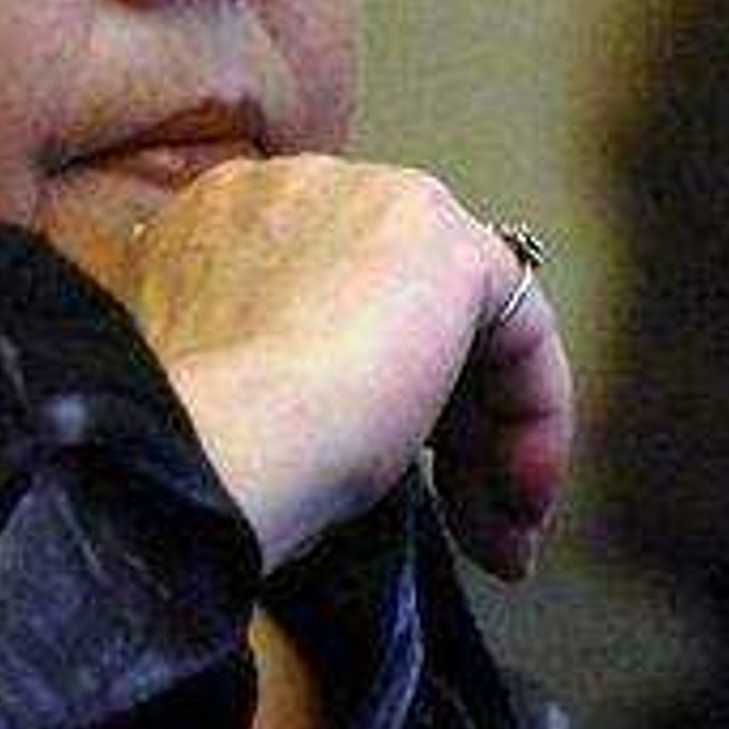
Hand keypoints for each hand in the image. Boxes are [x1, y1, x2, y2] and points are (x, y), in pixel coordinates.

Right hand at [60, 158, 571, 578]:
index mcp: (216, 226)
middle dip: (447, 427)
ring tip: (499, 538)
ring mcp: (370, 201)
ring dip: (493, 438)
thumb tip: (344, 428)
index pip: (327, 298)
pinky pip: (521, 324)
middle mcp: (292, 191)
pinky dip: (535, 414)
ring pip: (466, 321)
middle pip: (405, 306)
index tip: (381, 490)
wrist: (197, 451)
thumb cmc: (193, 458)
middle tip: (463, 527)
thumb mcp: (227, 400)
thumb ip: (274, 376)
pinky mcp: (443, 243)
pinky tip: (518, 502)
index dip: (369, 400)